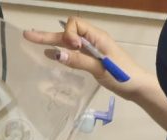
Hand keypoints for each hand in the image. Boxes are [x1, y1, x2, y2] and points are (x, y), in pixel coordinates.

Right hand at [23, 17, 154, 100]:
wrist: (138, 87)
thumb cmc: (123, 76)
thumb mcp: (100, 68)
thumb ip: (79, 60)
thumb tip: (57, 54)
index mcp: (97, 37)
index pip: (75, 25)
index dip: (68, 33)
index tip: (71, 47)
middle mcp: (93, 41)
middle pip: (68, 33)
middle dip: (49, 35)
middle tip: (28, 35)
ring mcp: (92, 50)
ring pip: (69, 43)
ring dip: (53, 42)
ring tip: (33, 42)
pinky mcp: (92, 60)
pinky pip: (73, 53)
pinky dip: (61, 52)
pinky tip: (50, 55)